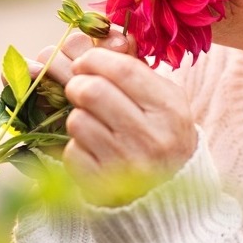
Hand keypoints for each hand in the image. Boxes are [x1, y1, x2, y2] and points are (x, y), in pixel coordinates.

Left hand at [35, 36, 196, 205]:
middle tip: (80, 89)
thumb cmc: (163, 139)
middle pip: (92, 91)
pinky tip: (94, 151)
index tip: (86, 62)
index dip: (96, 59)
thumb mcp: (166, 104)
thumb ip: (136, 73)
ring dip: (78, 118)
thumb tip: (92, 42)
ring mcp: (126, 164)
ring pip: (77, 120)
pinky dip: (76, 148)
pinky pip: (71, 152)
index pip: (123, 70)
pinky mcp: (103, 186)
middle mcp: (151, 137)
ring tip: (93, 125)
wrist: (170, 201)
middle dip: (78, 85)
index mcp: (170, 110)